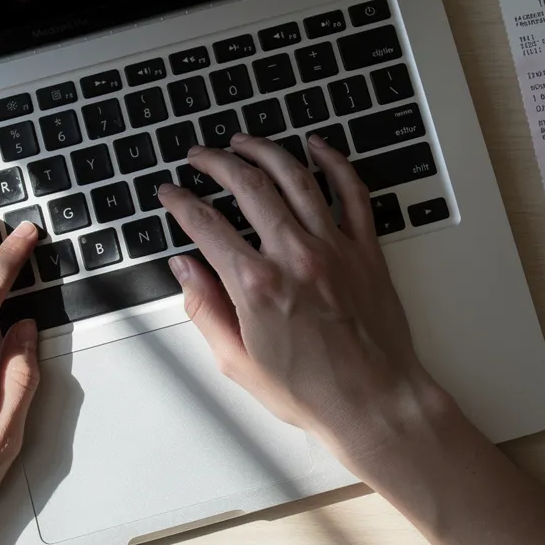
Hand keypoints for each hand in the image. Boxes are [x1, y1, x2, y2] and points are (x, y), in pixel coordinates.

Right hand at [159, 134, 449, 460]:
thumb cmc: (311, 392)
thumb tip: (186, 269)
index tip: (170, 193)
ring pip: (296, 177)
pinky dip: (334, 162)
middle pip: (248, 185)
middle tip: (200, 156)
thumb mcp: (238, 362)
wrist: (375, 403)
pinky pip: (352, 192)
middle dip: (216, 162)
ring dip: (265, 151)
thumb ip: (205, 309)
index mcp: (257, 286)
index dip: (180, 203)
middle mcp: (295, 257)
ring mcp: (334, 248)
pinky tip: (317, 147)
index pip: (206, 225)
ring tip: (243, 141)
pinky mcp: (366, 250)